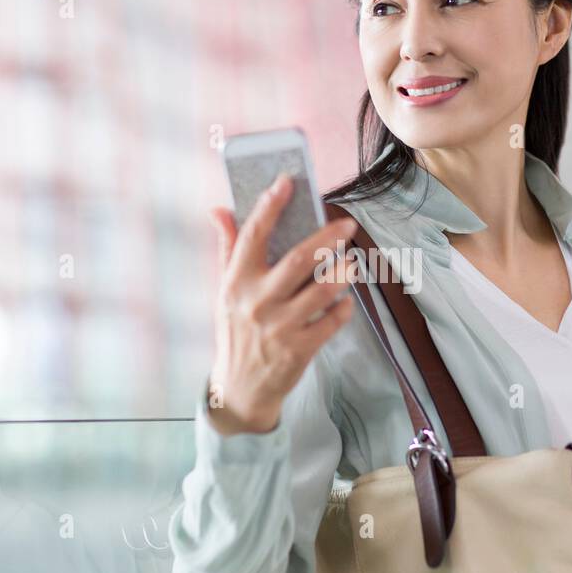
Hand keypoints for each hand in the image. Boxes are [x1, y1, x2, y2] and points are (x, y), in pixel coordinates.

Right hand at [206, 172, 357, 434]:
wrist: (240, 390)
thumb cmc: (235, 333)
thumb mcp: (225, 292)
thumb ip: (228, 248)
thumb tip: (219, 209)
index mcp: (236, 282)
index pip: (253, 236)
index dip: (270, 206)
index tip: (286, 182)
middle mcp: (257, 302)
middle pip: (299, 259)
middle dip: (327, 237)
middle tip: (347, 225)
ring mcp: (279, 327)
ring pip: (322, 290)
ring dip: (343, 273)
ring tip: (352, 264)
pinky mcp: (300, 350)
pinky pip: (332, 321)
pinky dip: (343, 308)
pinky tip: (343, 302)